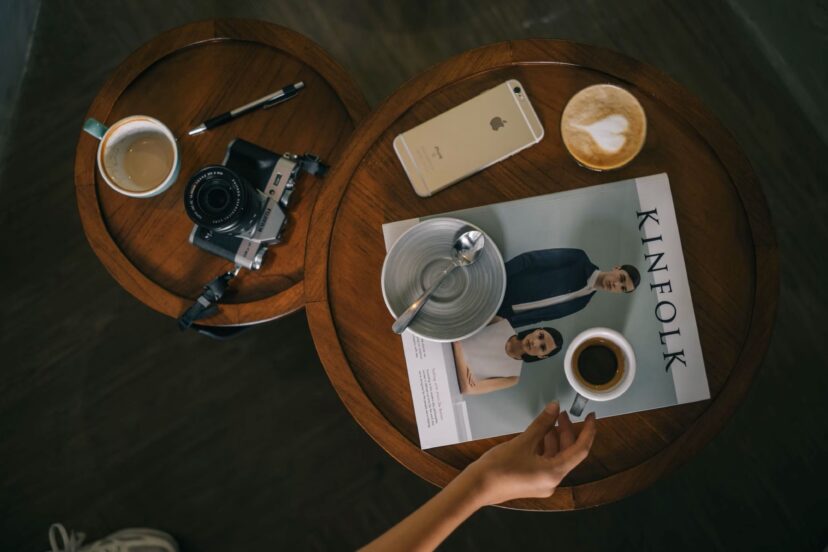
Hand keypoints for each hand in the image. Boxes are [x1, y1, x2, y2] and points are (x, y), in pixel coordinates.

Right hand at [459, 402, 595, 505]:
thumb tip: (554, 408)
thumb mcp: (523, 441)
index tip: (592, 417)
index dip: (588, 431)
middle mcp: (552, 481)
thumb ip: (542, 424)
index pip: (580, 450)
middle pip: (568, 453)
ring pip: (556, 457)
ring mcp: (542, 483)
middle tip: (563, 414)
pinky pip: (546, 462)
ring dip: (555, 438)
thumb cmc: (498, 468)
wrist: (477, 487)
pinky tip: (540, 434)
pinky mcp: (533, 482)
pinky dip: (545, 447)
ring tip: (550, 421)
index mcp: (554, 473)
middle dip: (567, 432)